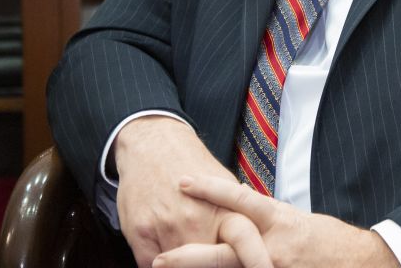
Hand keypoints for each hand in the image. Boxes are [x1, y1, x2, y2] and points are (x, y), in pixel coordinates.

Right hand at [114, 116, 266, 267]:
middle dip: (215, 264)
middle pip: (209, 262)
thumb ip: (240, 214)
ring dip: (185, 263)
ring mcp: (167, 229)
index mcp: (224, 211)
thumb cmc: (191, 164)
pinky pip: (151, 265)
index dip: (256, 261)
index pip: (244, 244)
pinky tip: (165, 251)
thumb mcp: (225, 184)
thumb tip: (260, 237)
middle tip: (217, 261)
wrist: (153, 144)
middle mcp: (196, 221)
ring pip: (179, 267)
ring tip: (188, 250)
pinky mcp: (140, 233)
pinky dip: (160, 264)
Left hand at [154, 178, 397, 267]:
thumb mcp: (294, 220)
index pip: (239, 199)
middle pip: (222, 250)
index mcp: (278, 219)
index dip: (209, 189)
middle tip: (159, 257)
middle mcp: (272, 245)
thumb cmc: (326, 240)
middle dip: (188, 256)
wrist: (359, 263)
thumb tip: (238, 209)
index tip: (182, 182)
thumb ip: (264, 218)